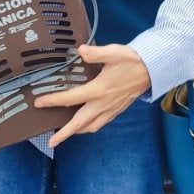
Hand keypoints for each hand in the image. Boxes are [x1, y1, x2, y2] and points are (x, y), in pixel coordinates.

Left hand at [34, 44, 151, 148]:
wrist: (154, 69)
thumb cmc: (133, 60)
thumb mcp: (114, 53)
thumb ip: (96, 53)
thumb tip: (81, 50)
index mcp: (99, 90)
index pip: (71, 98)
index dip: (53, 101)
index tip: (39, 103)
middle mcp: (103, 103)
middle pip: (80, 122)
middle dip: (64, 133)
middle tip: (51, 142)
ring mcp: (111, 109)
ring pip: (91, 126)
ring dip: (77, 131)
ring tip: (66, 133)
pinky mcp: (118, 110)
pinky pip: (101, 123)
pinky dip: (90, 127)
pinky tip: (87, 123)